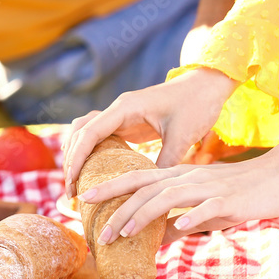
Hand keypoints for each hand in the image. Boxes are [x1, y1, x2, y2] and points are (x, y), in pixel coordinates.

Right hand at [63, 67, 236, 197]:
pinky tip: (91, 174)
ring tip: (76, 185)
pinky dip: (90, 153)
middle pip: (80, 133)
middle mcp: (118, 110)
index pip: (89, 132)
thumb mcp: (183, 136)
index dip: (76, 159)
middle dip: (71, 161)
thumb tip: (151, 191)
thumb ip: (165, 161)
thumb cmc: (196, 105)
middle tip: (71, 193)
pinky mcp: (128, 123)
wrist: (207, 86)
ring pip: (86, 133)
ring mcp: (121, 116)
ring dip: (76, 155)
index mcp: (126, 107)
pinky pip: (100, 137)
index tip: (72, 183)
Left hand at [81, 117, 278, 243]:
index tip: (84, 200)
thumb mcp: (207, 209)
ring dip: (143, 215)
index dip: (110, 187)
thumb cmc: (245, 194)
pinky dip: (191, 217)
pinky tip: (177, 230)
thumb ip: (181, 222)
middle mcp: (189, 178)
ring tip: (123, 233)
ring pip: (168, 197)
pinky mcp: (231, 200)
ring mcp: (209, 188)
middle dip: (117, 209)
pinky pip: (208, 208)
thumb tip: (158, 241)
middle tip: (95, 231)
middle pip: (145, 189)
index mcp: (181, 177)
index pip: (137, 179)